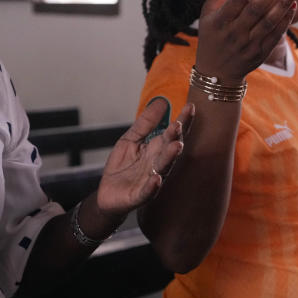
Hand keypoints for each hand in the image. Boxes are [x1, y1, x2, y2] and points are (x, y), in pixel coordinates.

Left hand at [95, 98, 194, 216]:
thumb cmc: (122, 167)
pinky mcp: (138, 196)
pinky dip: (152, 186)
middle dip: (175, 137)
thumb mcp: (130, 139)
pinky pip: (147, 191)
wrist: (107, 194)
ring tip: (176, 146)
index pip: (172, 133)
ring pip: (163, 168)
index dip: (182, 121)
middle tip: (179, 125)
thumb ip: (146, 123)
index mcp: (156, 149)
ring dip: (170, 157)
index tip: (190, 106)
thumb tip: (161, 101)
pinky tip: (157, 179)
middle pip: (170, 149)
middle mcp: (157, 163)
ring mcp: (150, 180)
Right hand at [194, 0, 297, 83]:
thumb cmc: (212, 37)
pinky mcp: (260, 53)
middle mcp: (234, 34)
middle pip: (255, 9)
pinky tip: (292, 6)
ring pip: (268, 23)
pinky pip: (275, 35)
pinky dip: (284, 21)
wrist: (217, 74)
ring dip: (282, 5)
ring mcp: (248, 45)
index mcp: (220, 22)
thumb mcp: (207, 15)